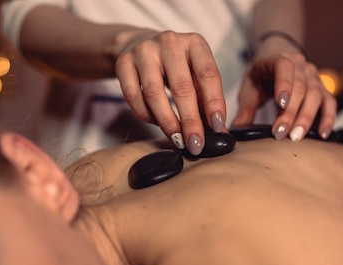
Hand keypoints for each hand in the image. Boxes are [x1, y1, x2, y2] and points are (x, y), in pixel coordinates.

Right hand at [115, 30, 226, 155]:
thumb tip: (219, 133)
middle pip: (181, 88)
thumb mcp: (196, 74)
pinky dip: (146, 115)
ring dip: (167, 123)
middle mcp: (169, 43)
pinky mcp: (123, 63)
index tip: (217, 127)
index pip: (208, 75)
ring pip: (154, 94)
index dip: (214, 103)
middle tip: (195, 144)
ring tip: (177, 140)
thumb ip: (206, 100)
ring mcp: (143, 51)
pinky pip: (133, 97)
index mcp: (195, 43)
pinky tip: (156, 123)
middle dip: (190, 121)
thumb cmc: (176, 66)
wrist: (139, 43)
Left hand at [231, 40, 336, 141]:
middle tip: (282, 133)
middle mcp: (300, 65)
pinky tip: (322, 134)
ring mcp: (313, 76)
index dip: (284, 84)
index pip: (284, 66)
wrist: (277, 58)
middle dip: (291, 113)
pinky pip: (329, 102)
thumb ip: (245, 108)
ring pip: (315, 95)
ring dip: (307, 118)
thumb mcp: (249, 87)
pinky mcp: (322, 88)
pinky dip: (328, 118)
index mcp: (277, 58)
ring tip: (296, 137)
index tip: (280, 104)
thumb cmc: (261, 75)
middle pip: (301, 87)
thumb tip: (237, 129)